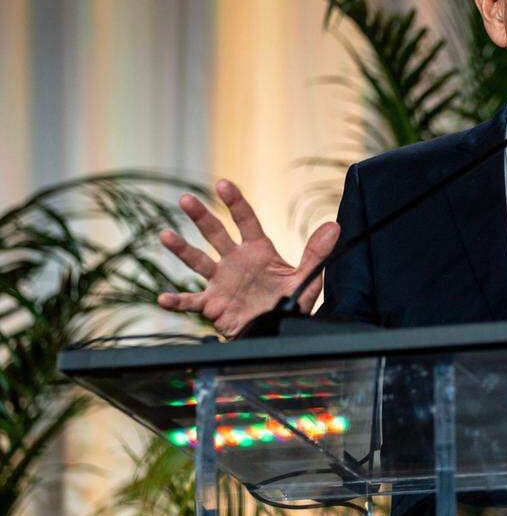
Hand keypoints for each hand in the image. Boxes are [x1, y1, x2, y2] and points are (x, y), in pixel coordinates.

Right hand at [157, 179, 339, 337]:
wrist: (277, 331)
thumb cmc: (289, 302)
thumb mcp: (306, 277)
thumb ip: (317, 252)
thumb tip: (334, 225)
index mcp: (257, 251)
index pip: (246, 221)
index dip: (235, 202)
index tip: (223, 184)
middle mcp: (235, 262)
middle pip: (215, 235)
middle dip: (201, 217)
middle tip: (186, 200)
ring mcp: (221, 282)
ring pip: (198, 262)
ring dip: (182, 249)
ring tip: (165, 235)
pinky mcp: (212, 304)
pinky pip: (191, 301)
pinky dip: (177, 301)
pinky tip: (163, 298)